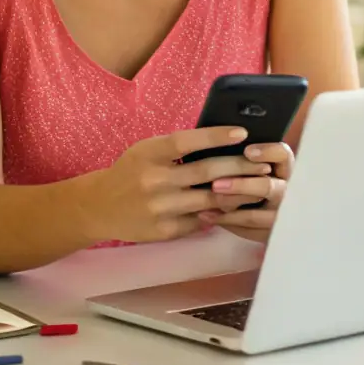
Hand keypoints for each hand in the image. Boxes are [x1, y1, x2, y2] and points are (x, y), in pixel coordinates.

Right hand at [74, 127, 275, 243]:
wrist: (99, 207)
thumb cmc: (130, 171)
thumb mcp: (146, 151)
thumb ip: (176, 148)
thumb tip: (221, 142)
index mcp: (149, 154)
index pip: (186, 142)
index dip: (215, 136)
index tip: (242, 132)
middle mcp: (154, 180)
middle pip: (205, 172)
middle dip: (240, 167)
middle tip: (264, 163)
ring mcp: (160, 208)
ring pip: (210, 200)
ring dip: (238, 193)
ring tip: (259, 185)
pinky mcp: (165, 231)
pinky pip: (201, 221)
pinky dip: (220, 213)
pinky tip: (237, 207)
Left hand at [199, 141, 294, 243]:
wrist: (269, 215)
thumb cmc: (254, 180)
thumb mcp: (256, 167)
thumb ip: (244, 159)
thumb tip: (220, 143)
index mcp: (284, 169)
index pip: (283, 155)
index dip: (268, 152)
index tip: (247, 151)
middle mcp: (286, 191)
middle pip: (268, 187)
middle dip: (241, 185)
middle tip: (217, 184)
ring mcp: (279, 216)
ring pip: (255, 215)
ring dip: (230, 209)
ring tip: (205, 206)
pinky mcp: (269, 234)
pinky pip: (246, 230)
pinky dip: (225, 222)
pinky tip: (206, 216)